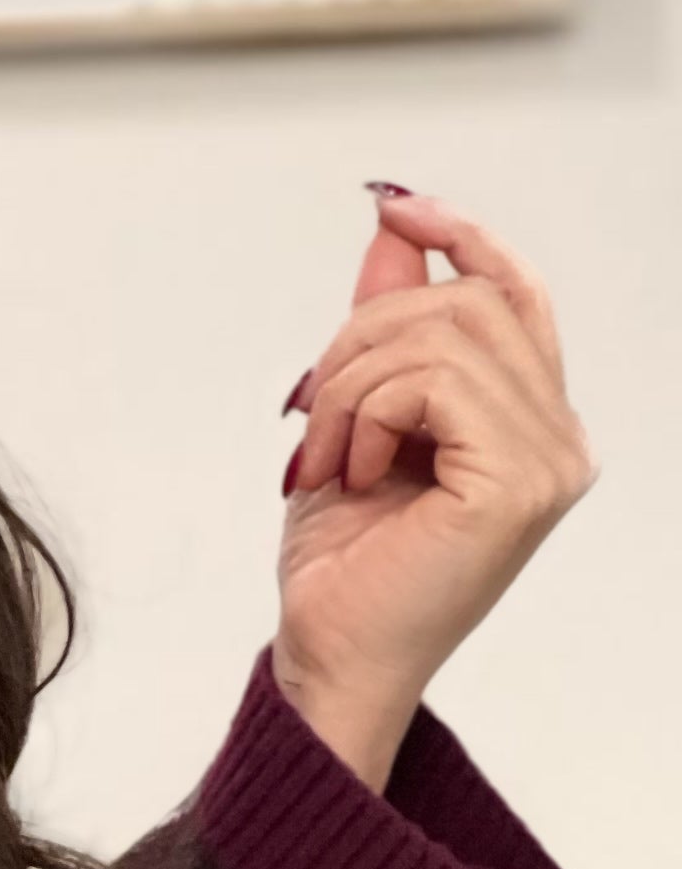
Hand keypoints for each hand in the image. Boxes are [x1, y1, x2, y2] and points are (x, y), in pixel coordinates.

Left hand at [272, 184, 596, 791]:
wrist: (326, 661)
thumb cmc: (344, 571)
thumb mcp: (354, 422)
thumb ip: (384, 330)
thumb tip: (393, 227)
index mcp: (530, 425)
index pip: (515, 294)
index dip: (460, 238)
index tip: (394, 206)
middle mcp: (558, 438)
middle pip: (467, 303)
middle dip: (362, 339)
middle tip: (310, 414)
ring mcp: (549, 460)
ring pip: (444, 333)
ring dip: (352, 385)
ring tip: (325, 457)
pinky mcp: (518, 481)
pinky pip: (434, 381)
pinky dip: (368, 415)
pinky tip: (352, 474)